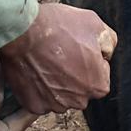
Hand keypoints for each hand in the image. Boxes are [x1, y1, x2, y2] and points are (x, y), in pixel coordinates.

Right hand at [0, 0, 116, 114]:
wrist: (22, 31)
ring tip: (44, 60)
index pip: (99, 75)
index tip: (74, 47)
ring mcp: (55, 106)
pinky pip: (39, 98)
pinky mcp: (34, 105)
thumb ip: (108, 43)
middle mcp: (79, 102)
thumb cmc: (58, 26)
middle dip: (72, 74)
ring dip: (54, 82)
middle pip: (79, 88)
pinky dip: (36, 87)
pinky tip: (33, 70)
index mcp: (99, 86)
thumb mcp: (94, 24)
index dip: (87, 58)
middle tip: (58, 53)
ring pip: (59, 95)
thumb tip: (106, 53)